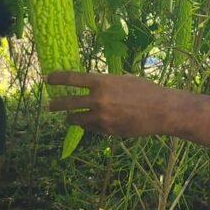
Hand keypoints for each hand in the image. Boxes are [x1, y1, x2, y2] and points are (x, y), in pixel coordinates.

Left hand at [45, 71, 174, 137]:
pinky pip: (90, 128)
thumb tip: (91, 84)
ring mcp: (101, 117)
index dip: (57, 78)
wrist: (161, 110)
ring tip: (66, 118)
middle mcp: (98, 99)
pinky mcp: (107, 130)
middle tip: (50, 104)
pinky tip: (88, 123)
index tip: (48, 78)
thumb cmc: (145, 90)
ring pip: (75, 119)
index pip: (71, 78)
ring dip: (69, 118)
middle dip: (55, 104)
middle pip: (67, 102)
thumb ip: (105, 82)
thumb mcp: (123, 79)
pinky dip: (88, 125)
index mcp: (102, 82)